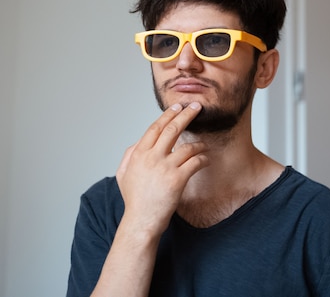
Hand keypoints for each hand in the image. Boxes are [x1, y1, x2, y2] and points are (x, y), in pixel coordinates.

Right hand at [115, 102, 208, 235]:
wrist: (141, 221)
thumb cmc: (134, 200)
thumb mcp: (123, 174)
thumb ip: (130, 155)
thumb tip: (140, 141)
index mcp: (138, 154)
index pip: (155, 127)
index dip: (168, 114)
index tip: (177, 106)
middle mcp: (151, 157)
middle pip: (172, 129)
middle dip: (186, 114)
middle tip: (197, 107)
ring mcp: (165, 168)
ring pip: (187, 146)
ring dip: (198, 143)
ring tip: (204, 144)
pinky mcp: (177, 179)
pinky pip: (195, 162)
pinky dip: (203, 158)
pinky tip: (206, 159)